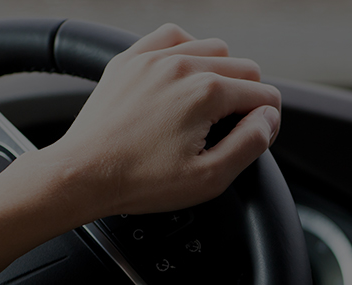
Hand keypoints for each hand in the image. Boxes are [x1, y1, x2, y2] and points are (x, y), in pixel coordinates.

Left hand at [0, 23, 280, 274]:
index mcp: (206, 93)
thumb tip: (268, 119)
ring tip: (209, 108)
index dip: (265, 122)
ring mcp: (154, 58)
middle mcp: (182, 65)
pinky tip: (184, 77)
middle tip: (231, 130)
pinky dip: (186, 52)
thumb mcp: (209, 178)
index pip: (263, 95)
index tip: (250, 140)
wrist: (83, 175)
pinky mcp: (131, 59)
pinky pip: (173, 37)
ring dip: (221, 74)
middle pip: (244, 67)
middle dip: (247, 97)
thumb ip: (250, 144)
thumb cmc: (140, 181)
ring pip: (213, 48)